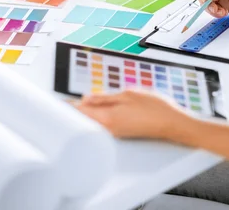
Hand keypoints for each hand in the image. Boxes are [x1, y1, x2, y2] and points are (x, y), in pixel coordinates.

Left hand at [75, 90, 194, 139]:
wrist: (171, 123)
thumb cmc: (154, 108)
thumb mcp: (128, 94)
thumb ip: (105, 97)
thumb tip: (85, 98)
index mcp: (107, 117)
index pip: (79, 112)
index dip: (66, 106)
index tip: (56, 101)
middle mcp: (107, 128)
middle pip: (83, 120)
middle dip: (73, 111)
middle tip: (63, 102)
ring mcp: (114, 132)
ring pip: (92, 123)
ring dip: (85, 114)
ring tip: (78, 105)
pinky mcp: (121, 132)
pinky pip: (101, 125)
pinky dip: (96, 118)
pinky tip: (98, 110)